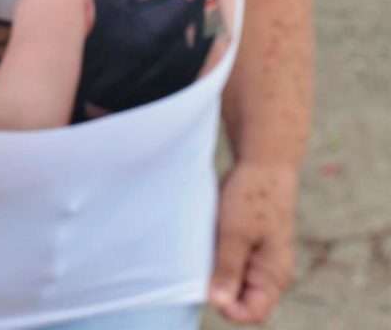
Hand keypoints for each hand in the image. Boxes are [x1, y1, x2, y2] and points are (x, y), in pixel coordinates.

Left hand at [210, 161, 299, 323]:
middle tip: (202, 268)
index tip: (209, 291)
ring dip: (217, 273)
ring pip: (234, 281)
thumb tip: (219, 303)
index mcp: (274, 274)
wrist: (263, 163)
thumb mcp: (235, 234)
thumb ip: (228, 269)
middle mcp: (270, 272)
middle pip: (242, 299)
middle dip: (220, 290)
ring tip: (204, 253)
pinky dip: (217, 258)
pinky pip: (230, 262)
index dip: (230, 310)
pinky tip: (206, 244)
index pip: (254, 313)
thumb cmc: (253, 197)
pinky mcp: (248, 244)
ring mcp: (259, 258)